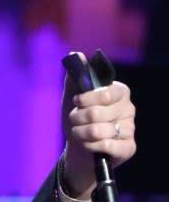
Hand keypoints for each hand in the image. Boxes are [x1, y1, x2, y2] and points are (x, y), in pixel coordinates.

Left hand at [61, 63, 135, 198]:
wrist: (78, 146)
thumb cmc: (78, 119)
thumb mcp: (72, 98)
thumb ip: (75, 77)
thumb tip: (75, 54)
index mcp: (119, 92)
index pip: (104, 93)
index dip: (86, 99)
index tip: (76, 101)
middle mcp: (129, 109)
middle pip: (97, 113)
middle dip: (78, 118)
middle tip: (74, 120)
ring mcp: (130, 129)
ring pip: (98, 132)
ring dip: (80, 134)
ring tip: (79, 133)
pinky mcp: (128, 147)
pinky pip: (106, 146)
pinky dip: (90, 146)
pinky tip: (88, 145)